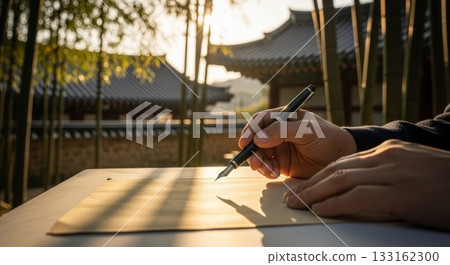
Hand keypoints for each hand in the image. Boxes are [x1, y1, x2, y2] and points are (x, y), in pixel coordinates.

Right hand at [238, 108, 356, 178]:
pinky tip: (275, 173)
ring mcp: (279, 148)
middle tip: (255, 163)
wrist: (342, 157)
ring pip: (259, 154)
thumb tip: (258, 139)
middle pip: (256, 139)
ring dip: (259, 162)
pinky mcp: (283, 163)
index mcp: (283, 117)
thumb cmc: (328, 137)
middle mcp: (278, 132)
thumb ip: (282, 132)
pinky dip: (267, 170)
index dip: (250, 130)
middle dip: (252, 151)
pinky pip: (267, 166)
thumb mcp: (307, 130)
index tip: (244, 143)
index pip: (260, 120)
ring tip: (267, 170)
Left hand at [284, 139, 449, 230]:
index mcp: (388, 151)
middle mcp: (387, 157)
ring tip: (297, 203)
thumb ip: (384, 173)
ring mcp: (394, 173)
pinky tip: (321, 209)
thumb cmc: (445, 181)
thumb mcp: (411, 168)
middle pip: (337, 169)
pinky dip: (336, 204)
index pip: (343, 162)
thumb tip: (357, 188)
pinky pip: (359, 197)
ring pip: (342, 180)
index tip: (304, 186)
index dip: (319, 176)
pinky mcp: (402, 193)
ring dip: (315, 194)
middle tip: (291, 195)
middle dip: (310, 184)